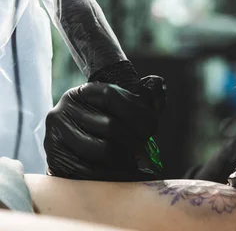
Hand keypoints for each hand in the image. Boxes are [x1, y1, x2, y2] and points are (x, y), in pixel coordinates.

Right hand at [44, 76, 165, 180]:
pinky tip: (120, 172)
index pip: (113, 95)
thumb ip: (143, 97)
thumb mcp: (123, 103)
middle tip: (142, 149)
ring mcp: (56, 132)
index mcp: (85, 91)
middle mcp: (66, 107)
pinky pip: (86, 170)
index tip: (152, 129)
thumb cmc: (107, 119)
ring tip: (131, 160)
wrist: (74, 136)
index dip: (138, 113)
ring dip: (123, 159)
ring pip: (101, 149)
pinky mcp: (53, 155)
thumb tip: (158, 85)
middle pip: (111, 126)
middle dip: (134, 141)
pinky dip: (109, 174)